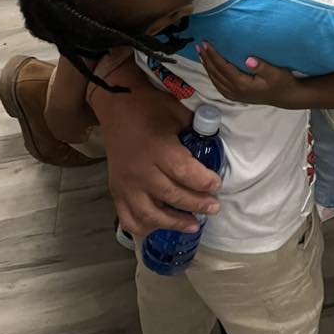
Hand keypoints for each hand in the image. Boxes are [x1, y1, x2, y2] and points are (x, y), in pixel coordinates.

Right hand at [94, 65, 221, 236]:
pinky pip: (128, 218)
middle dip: (197, 204)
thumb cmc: (150, 107)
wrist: (117, 105)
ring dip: (174, 223)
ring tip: (194, 224)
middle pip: (171, 196)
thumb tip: (214, 148)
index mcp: (157, 149)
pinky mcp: (116, 191)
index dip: (203, 182)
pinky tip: (161, 227)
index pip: (184, 173)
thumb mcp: (178, 113)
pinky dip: (144, 228)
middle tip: (214, 207)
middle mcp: (140, 171)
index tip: (217, 185)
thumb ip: (196, 132)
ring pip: (150, 214)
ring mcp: (125, 184)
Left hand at [199, 43, 302, 107]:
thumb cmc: (282, 82)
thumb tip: (248, 59)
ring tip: (201, 54)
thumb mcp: (275, 73)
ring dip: (207, 67)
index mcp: (242, 84)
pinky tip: (211, 69)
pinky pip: (219, 85)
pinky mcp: (237, 96)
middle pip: (216, 73)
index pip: (223, 67)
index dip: (213, 55)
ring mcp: (235, 95)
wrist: (287, 97)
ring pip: (215, 80)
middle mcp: (235, 91)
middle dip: (207, 59)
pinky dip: (212, 75)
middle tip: (199, 46)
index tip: (206, 44)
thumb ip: (262, 66)